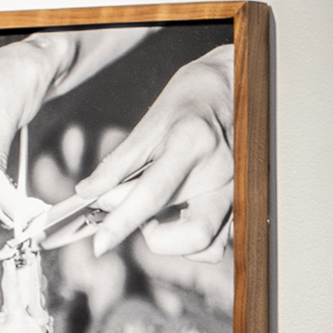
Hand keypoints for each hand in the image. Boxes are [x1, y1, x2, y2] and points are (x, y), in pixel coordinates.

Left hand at [41, 44, 235, 258]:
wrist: (234, 86)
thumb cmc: (190, 100)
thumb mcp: (149, 123)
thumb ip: (119, 164)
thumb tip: (89, 194)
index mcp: (190, 144)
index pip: (153, 194)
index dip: (123, 222)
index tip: (100, 244)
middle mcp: (220, 172)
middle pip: (190, 233)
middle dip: (155, 236)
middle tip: (140, 215)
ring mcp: (237, 189)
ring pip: (209, 246)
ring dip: (176, 241)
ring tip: (162, 212)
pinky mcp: (243, 201)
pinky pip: (220, 242)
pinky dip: (194, 242)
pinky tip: (181, 217)